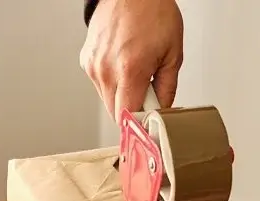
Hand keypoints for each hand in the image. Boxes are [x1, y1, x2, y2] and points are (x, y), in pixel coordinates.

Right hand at [80, 0, 183, 120]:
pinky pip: (100, 85)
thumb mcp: (173, 54)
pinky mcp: (86, 61)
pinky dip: (113, 82)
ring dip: (123, 96)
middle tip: (149, 93)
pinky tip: (123, 64)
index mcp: (129, 69)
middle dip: (133, 111)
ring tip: (136, 73)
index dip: (139, 127)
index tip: (149, 127)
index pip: (127, 118)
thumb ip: (167, 89)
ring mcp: (93, 65)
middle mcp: (106, 69)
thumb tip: (162, 111)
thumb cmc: (153, 13)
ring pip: (107, 100)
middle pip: (116, 114)